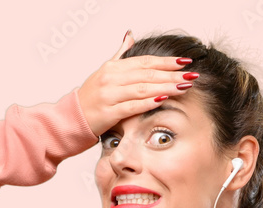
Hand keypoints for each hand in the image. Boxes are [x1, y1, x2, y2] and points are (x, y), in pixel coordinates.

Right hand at [77, 30, 197, 137]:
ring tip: (183, 87)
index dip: (166, 62)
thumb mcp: (105, 71)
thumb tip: (130, 35)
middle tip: (191, 76)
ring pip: (142, 88)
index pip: (145, 62)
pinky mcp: (108, 112)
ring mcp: (109, 95)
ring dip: (165, 87)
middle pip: (147, 74)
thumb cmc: (91, 96)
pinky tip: (162, 99)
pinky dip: (147, 102)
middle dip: (171, 74)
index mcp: (114, 67)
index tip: (184, 63)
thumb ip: (120, 54)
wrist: (71, 117)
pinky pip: (131, 106)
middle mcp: (111, 78)